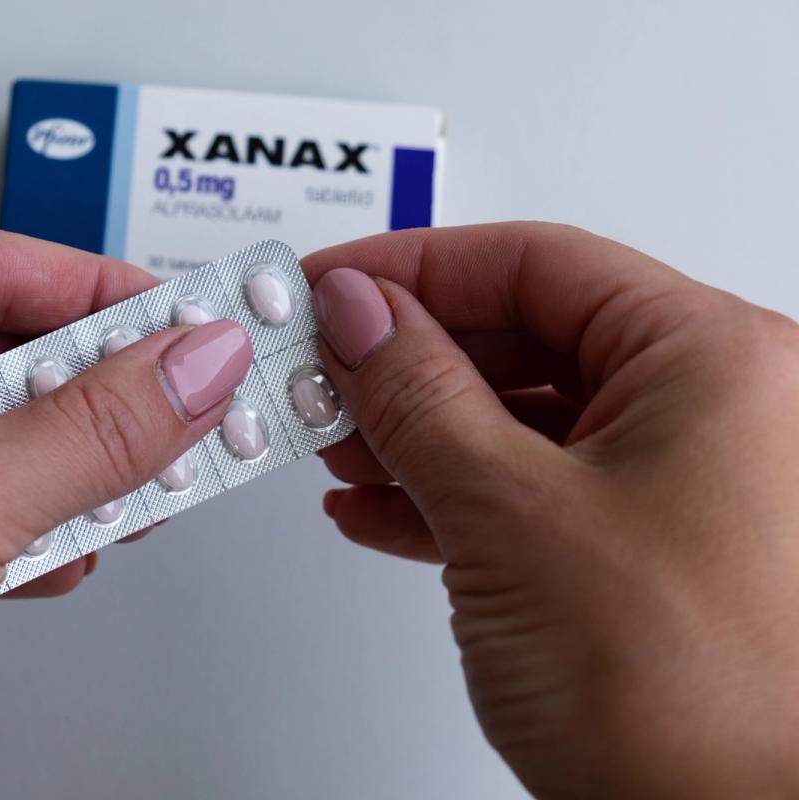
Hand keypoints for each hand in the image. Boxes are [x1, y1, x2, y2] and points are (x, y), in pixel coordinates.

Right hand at [305, 223, 798, 798]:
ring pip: (518, 421)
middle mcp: (709, 411)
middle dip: (404, 361)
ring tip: (333, 443)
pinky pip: (528, 493)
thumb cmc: (694, 699)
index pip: (535, 264)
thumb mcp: (511, 513)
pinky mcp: (640, 554)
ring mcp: (676, 486)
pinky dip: (448, 497)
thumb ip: (418, 394)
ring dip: (414, 432)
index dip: (412, 269)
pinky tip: (379, 509)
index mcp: (712, 361)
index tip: (326, 287)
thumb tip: (357, 313)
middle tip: (317, 369)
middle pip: (523, 339)